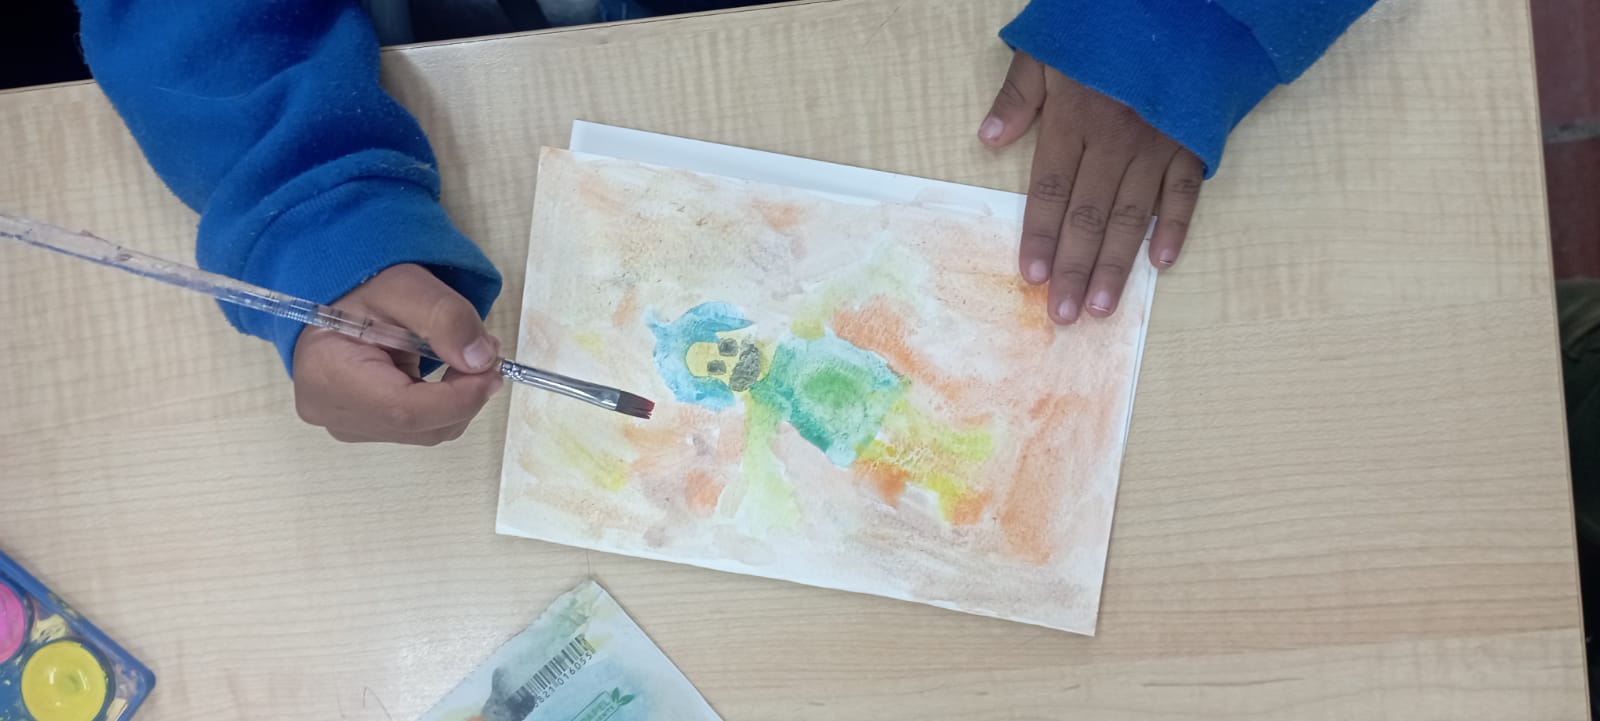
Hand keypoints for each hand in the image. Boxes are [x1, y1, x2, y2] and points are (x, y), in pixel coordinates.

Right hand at [292, 263, 502, 444]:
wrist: (336, 298)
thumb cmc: (362, 287)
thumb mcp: (405, 285)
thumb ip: (445, 317)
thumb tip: (482, 360)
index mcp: (328, 375)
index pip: (404, 410)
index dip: (459, 398)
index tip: (493, 369)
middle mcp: (333, 412)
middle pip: (419, 426)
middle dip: (465, 396)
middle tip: (486, 355)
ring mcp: (348, 425)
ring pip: (425, 431)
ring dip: (458, 399)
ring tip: (464, 356)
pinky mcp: (365, 428)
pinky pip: (419, 427)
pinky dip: (444, 404)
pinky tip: (445, 373)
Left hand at [980, 51, 1203, 323]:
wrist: (1185, 3)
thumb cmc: (1107, 26)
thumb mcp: (1049, 47)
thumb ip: (1019, 94)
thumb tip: (989, 139)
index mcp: (1074, 118)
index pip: (1050, 189)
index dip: (1040, 234)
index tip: (1031, 276)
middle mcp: (1115, 139)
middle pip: (1089, 214)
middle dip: (1075, 268)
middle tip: (1064, 315)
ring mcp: (1158, 143)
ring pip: (1133, 214)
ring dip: (1116, 264)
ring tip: (1102, 307)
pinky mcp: (1193, 141)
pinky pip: (1184, 191)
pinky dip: (1175, 227)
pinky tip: (1162, 263)